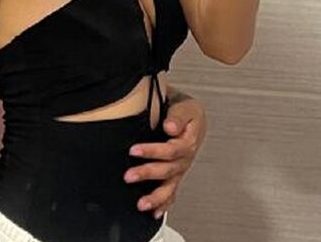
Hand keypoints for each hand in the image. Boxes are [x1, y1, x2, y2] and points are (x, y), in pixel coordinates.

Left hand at [125, 93, 206, 217]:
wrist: (190, 116)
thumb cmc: (186, 111)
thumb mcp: (185, 107)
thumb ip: (178, 116)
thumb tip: (170, 127)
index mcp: (187, 142)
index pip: (170, 150)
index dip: (152, 151)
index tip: (134, 150)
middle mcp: (184, 159)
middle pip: (166, 170)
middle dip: (147, 174)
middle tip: (129, 176)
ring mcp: (179, 169)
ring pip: (169, 187)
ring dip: (155, 197)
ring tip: (141, 204)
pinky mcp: (175, 175)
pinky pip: (171, 193)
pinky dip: (163, 204)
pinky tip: (154, 212)